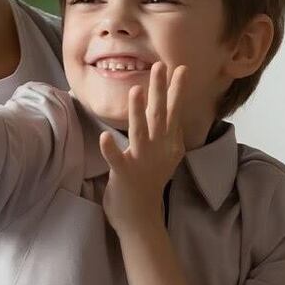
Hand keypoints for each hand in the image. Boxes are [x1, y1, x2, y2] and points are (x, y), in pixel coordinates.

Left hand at [99, 62, 186, 234]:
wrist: (141, 218)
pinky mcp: (124, 175)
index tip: (180, 68)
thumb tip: (170, 111)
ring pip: (140, 132)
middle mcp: (159, 151)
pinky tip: (104, 136)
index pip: (173, 112)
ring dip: (137, 112)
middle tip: (160, 66)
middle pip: (160, 115)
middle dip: (160, 90)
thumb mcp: (164, 156)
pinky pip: (116, 160)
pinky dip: (110, 149)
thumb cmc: (149, 183)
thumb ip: (167, 134)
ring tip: (135, 90)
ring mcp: (142, 163)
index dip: (176, 90)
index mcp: (168, 145)